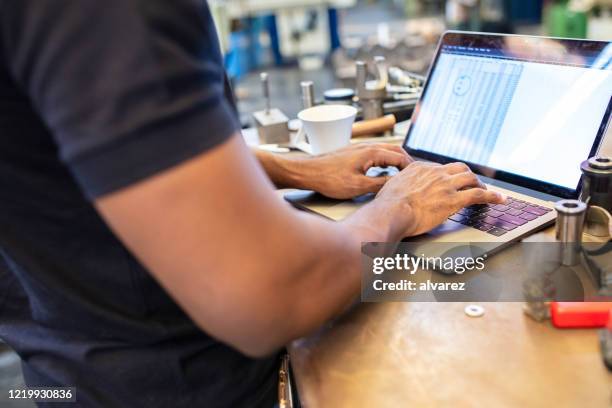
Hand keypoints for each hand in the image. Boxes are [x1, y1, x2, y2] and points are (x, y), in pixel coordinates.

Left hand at [296, 144, 412, 198]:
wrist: (307, 172)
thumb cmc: (328, 179)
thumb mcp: (358, 187)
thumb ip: (379, 185)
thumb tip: (395, 186)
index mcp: (372, 152)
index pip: (400, 157)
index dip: (411, 168)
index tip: (417, 178)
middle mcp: (367, 147)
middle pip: (396, 151)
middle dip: (407, 162)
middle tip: (414, 175)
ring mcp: (360, 148)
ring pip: (386, 151)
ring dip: (396, 160)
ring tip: (402, 173)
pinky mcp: (353, 153)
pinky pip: (376, 154)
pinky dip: (385, 161)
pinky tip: (383, 171)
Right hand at [372, 161, 505, 237]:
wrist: (390, 213)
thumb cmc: (386, 206)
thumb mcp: (390, 188)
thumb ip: (399, 187)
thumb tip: (395, 194)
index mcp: (419, 169)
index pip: (439, 168)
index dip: (448, 175)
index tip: (451, 180)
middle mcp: (434, 173)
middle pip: (459, 168)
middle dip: (468, 176)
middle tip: (472, 183)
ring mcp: (445, 185)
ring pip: (470, 178)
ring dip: (480, 185)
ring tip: (486, 192)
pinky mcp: (453, 200)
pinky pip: (479, 195)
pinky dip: (493, 196)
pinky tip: (500, 199)